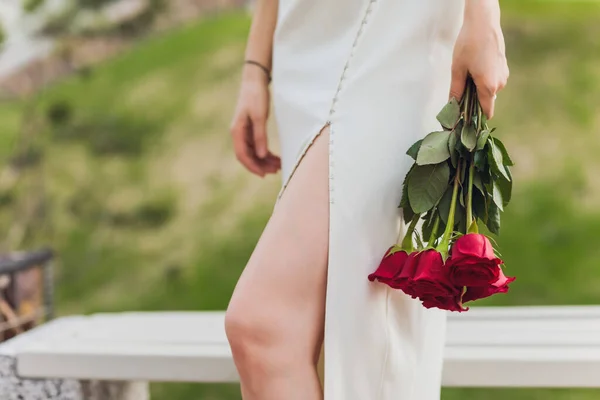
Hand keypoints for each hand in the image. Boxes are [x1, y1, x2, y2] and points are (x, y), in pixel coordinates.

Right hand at [230, 66, 280, 176]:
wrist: (255, 80)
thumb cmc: (256, 96)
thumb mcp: (260, 117)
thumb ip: (260, 136)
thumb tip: (262, 156)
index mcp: (237, 131)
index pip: (242, 155)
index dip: (253, 166)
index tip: (264, 174)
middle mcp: (239, 134)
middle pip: (248, 156)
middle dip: (261, 165)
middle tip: (276, 171)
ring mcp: (244, 132)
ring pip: (254, 152)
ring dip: (265, 160)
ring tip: (278, 166)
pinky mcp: (251, 129)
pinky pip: (257, 145)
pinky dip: (266, 152)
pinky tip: (275, 157)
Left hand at [450, 1, 508, 118]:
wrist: (484, 22)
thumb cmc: (469, 45)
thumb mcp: (457, 70)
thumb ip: (456, 91)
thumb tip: (452, 107)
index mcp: (488, 87)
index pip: (486, 112)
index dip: (475, 119)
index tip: (464, 121)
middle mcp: (500, 83)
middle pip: (486, 101)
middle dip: (473, 101)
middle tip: (459, 94)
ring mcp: (504, 74)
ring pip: (489, 90)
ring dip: (478, 89)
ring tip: (466, 76)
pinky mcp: (504, 66)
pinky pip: (492, 80)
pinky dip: (483, 80)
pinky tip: (474, 68)